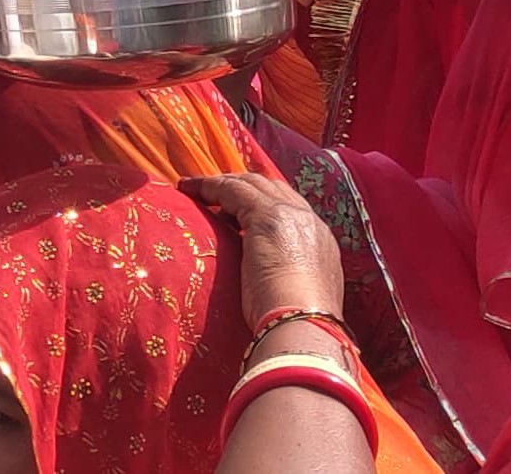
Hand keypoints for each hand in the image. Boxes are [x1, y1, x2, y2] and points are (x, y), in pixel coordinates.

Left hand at [184, 173, 344, 326]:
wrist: (303, 326)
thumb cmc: (295, 326)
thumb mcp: (298, 297)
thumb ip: (288, 280)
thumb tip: (267, 284)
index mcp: (321, 242)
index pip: (291, 210)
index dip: (263, 205)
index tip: (236, 215)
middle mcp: (309, 221)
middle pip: (272, 189)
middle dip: (243, 188)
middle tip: (214, 195)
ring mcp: (290, 215)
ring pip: (252, 184)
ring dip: (223, 185)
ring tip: (195, 190)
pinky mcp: (267, 216)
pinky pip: (232, 189)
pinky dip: (210, 187)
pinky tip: (189, 191)